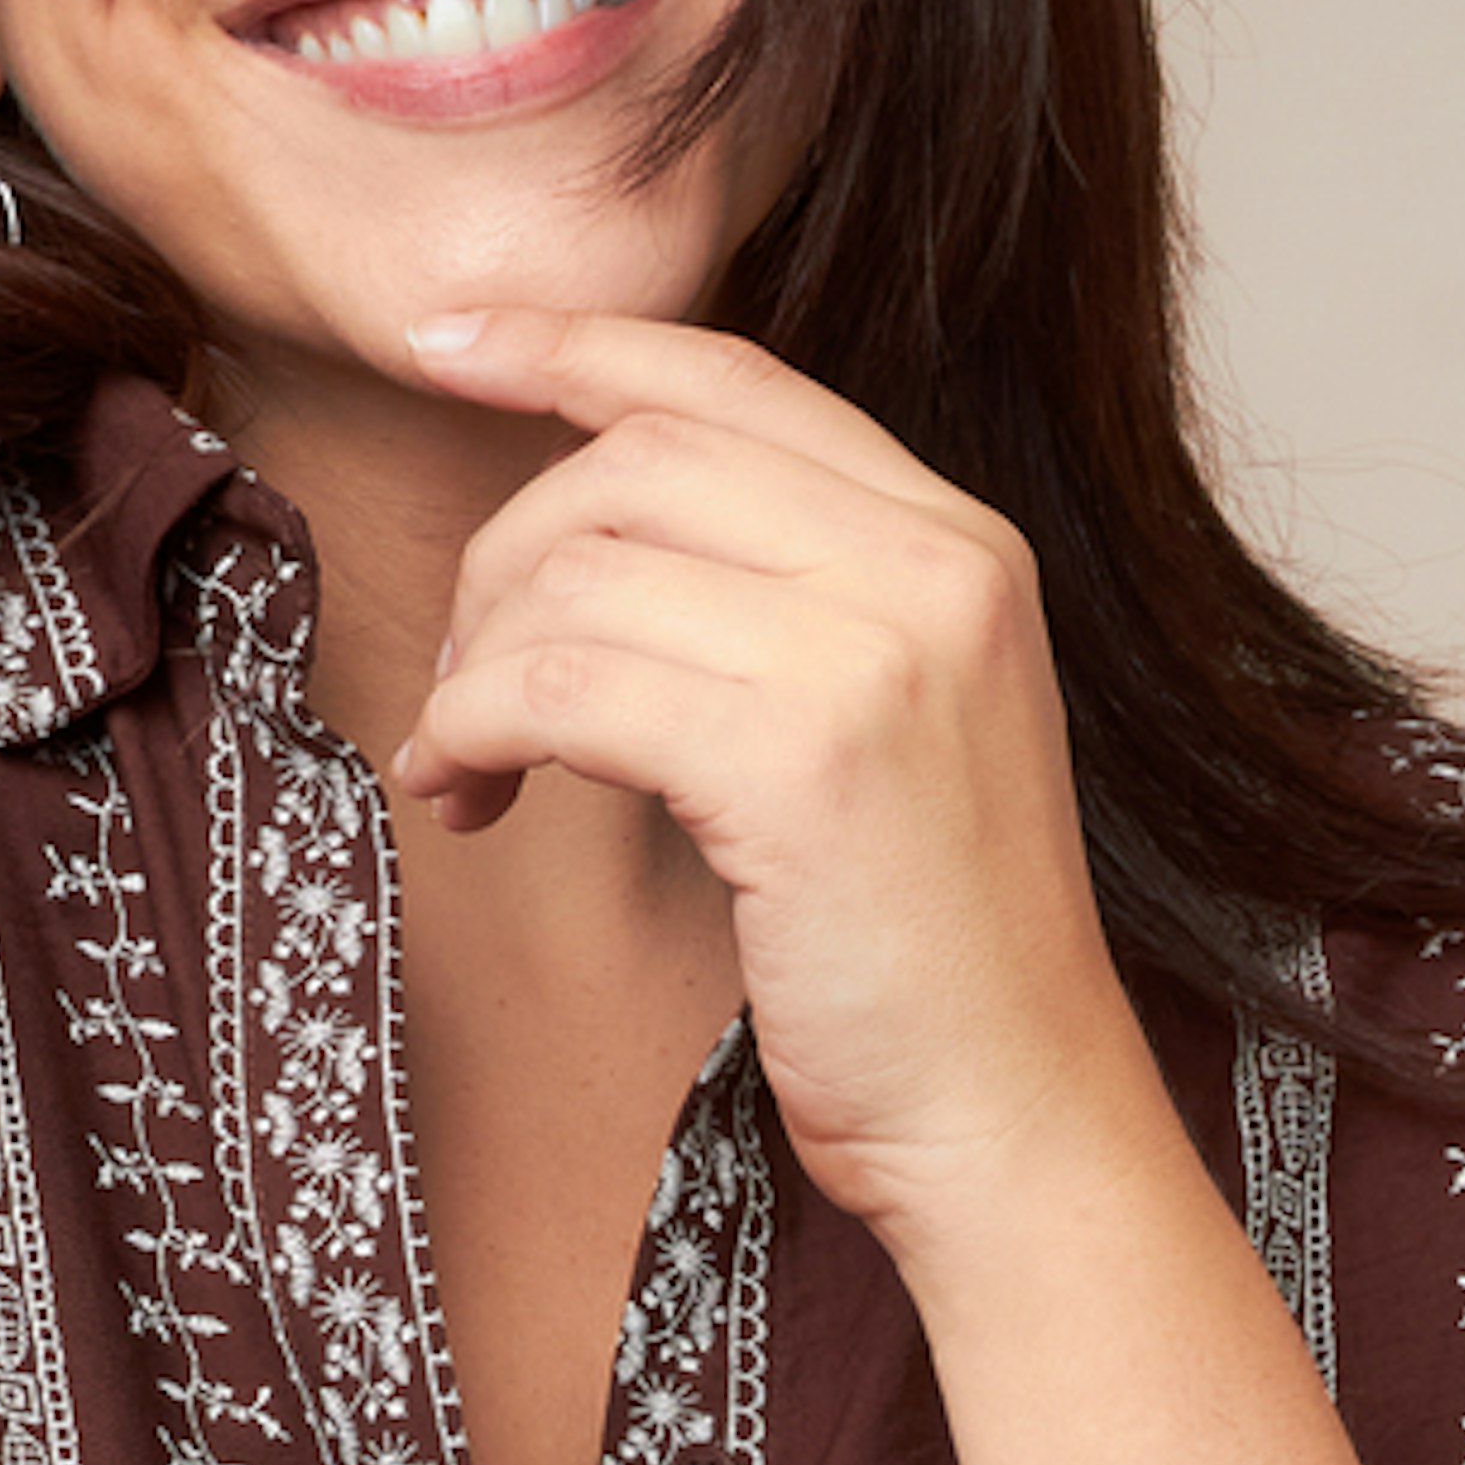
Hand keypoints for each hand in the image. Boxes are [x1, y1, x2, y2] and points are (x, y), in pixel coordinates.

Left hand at [388, 307, 1159, 1259]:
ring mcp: (877, 655)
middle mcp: (935, 567)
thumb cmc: (926, 962)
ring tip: (463, 765)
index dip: (572, 347)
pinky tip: (468, 796)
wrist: (1017, 1119)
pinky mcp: (802, 759)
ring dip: (474, 670)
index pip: (734, 379)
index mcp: (960, 544)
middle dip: (501, 563)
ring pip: (581, 573)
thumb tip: (591, 530)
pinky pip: (562, 685)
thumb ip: (790, 605)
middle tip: (463, 688)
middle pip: (633, 464)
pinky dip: (475, 730)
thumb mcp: (886, 732)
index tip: (447, 344)